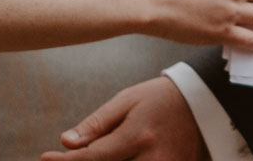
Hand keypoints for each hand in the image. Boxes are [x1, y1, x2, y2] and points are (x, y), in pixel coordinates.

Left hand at [43, 76, 207, 160]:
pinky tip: (113, 159)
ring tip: (87, 158)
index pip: (91, 159)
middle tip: (62, 159)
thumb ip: (97, 124)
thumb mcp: (128, 101)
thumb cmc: (162, 98)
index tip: (45, 157)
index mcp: (138, 137)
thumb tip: (65, 142)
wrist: (206, 104)